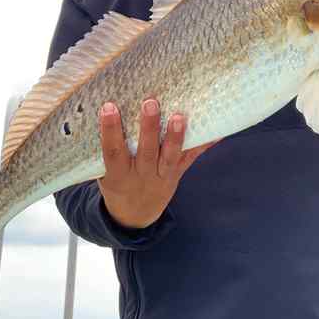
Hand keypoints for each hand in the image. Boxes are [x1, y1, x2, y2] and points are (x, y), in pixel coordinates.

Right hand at [97, 98, 218, 228]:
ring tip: (180, 116)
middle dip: (149, 127)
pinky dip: (204, 145)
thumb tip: (101, 110)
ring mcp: (162, 175)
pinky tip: (217, 132)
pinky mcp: (177, 173)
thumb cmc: (116, 183)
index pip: (112, 151)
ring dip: (176, 136)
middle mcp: (141, 175)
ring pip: (170, 156)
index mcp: (118, 174)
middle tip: (150, 103)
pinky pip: (191, 159)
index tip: (109, 107)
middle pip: (146, 151)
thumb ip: (105, 149)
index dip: (110, 130)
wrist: (134, 215)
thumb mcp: (103, 172)